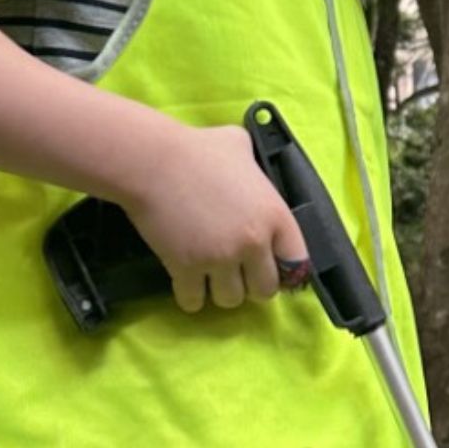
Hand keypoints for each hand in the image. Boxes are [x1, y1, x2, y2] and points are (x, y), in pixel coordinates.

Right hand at [118, 122, 307, 312]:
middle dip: (251, 285)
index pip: (297, 263)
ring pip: (231, 300)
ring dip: (221, 292)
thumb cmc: (196, 148)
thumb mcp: (239, 146)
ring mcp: (220, 258)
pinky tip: (187, 284)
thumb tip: (249, 161)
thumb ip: (253, 163)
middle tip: (237, 274)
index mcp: (275, 215)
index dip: (283, 267)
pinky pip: (194, 301)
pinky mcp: (186, 268)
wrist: (151, 159)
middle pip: (265, 290)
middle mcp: (253, 242)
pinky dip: (190, 296)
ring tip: (211, 277)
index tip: (270, 266)